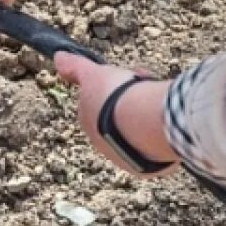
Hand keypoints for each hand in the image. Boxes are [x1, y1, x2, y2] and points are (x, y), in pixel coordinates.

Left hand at [54, 52, 178, 177]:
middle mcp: (103, 143)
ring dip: (148, 117)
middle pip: (120, 118)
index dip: (118, 86)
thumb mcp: (93, 74)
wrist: (145, 121)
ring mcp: (124, 157)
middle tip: (148, 87)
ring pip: (137, 133)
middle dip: (133, 101)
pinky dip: (160, 137)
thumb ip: (75, 67)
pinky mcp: (146, 168)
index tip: (133, 76)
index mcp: (88, 122)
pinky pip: (154, 150)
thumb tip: (58, 56)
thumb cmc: (117, 96)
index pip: (102, 102)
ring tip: (159, 103)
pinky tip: (167, 125)